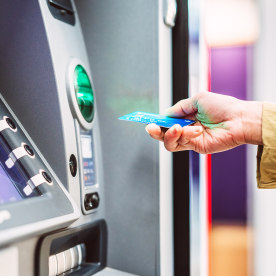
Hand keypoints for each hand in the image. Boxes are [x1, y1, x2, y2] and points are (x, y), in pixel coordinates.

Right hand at [145, 91, 262, 153]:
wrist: (238, 119)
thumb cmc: (222, 106)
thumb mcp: (197, 99)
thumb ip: (180, 108)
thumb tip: (165, 114)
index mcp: (186, 116)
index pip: (166, 121)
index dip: (156, 121)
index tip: (146, 120)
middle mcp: (186, 128)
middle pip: (163, 134)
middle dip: (155, 131)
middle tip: (151, 127)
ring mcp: (190, 139)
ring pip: (169, 142)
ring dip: (170, 134)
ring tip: (178, 127)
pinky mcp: (195, 147)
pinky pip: (181, 144)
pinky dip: (184, 135)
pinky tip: (194, 129)